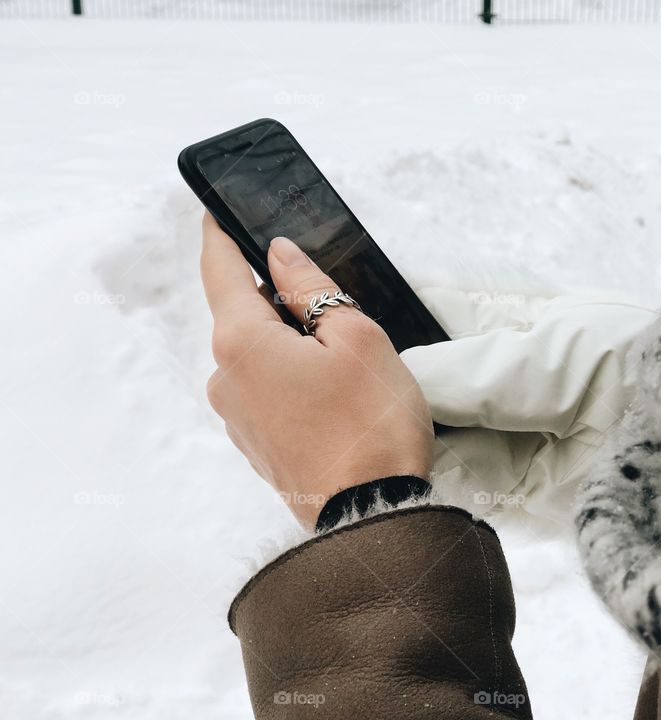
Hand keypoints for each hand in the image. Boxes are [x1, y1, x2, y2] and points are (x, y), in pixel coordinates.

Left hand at [200, 213, 433, 528]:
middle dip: (280, 299)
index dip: (220, 235)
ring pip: (258, 355)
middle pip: (243, 314)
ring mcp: (237, 416)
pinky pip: (267, 390)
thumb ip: (311, 288)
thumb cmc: (371, 424)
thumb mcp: (356, 337)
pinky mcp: (257, 444)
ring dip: (291, 342)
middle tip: (333, 304)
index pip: (219, 270)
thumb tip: (281, 255)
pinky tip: (334, 393)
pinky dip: (292, 377)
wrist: (372, 515)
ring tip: (346, 361)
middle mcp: (226, 379)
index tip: (217, 211)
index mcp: (242, 342)